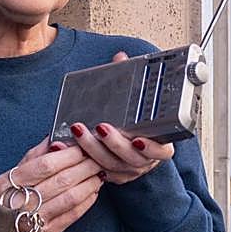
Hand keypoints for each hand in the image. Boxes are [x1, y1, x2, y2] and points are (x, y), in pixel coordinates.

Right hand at [0, 138, 104, 231]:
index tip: (84, 145)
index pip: (45, 164)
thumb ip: (30, 159)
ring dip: (90, 183)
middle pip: (61, 180)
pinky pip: (71, 216)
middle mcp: (19, 203)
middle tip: (99, 157)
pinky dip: (86, 202)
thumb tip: (52, 137)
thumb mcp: (4, 181)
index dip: (69, 154)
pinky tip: (93, 192)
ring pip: (70, 198)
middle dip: (86, 166)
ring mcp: (32, 222)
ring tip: (99, 173)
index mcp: (7, 185)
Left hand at [68, 51, 175, 184]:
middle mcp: (146, 160)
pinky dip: (84, 161)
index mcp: (160, 143)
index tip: (137, 139)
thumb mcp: (136, 98)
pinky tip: (69, 148)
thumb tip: (120, 57)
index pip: (161, 151)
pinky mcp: (115, 174)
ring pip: (112, 166)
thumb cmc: (137, 118)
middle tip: (100, 127)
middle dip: (114, 144)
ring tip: (80, 132)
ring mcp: (130, 169)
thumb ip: (130, 79)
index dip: (150, 147)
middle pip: (132, 159)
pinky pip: (100, 173)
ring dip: (94, 150)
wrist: (132, 136)